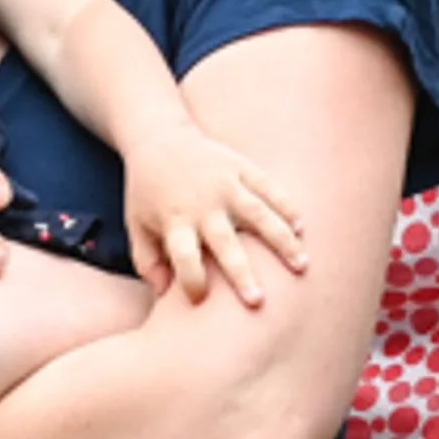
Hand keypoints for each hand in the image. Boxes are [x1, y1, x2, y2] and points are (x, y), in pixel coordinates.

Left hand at [122, 123, 308, 305]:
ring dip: (280, 241)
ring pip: (258, 215)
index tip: (201, 300)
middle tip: (258, 301)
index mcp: (174, 221)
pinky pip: (269, 187)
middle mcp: (202, 204)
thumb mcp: (137, 225)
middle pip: (224, 242)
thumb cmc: (148, 192)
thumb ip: (147, 262)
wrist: (159, 137)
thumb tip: (164, 295)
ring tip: (301, 266)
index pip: (182, 256)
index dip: (191, 279)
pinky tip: (302, 228)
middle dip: (241, 272)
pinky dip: (286, 206)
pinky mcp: (241, 166)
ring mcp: (225, 184)